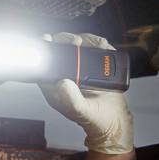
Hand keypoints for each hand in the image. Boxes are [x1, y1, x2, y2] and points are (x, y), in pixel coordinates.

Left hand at [39, 32, 134, 153]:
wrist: (114, 120)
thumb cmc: (94, 118)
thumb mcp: (81, 111)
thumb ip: (71, 100)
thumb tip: (63, 83)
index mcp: (56, 85)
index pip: (45, 63)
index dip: (44, 49)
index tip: (48, 39)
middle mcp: (67, 74)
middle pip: (61, 48)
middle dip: (66, 40)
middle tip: (76, 42)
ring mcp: (82, 68)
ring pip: (78, 45)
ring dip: (84, 39)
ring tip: (92, 45)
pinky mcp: (97, 65)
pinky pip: (95, 48)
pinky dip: (98, 43)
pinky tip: (103, 48)